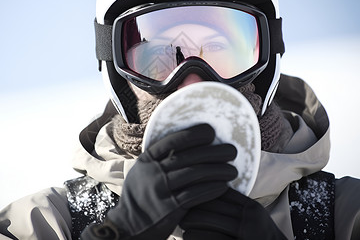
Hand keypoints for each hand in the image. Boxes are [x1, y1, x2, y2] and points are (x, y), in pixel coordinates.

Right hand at [81, 124, 237, 239]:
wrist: (127, 227)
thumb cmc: (139, 198)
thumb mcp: (141, 173)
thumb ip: (158, 161)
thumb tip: (184, 147)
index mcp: (146, 160)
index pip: (172, 141)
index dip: (193, 135)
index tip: (210, 131)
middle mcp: (152, 172)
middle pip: (187, 157)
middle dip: (213, 152)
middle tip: (231, 150)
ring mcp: (160, 190)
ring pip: (194, 174)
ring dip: (217, 170)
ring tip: (232, 170)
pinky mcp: (169, 208)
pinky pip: (195, 195)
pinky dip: (211, 189)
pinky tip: (223, 186)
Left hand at [180, 188, 286, 239]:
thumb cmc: (261, 239)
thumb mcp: (254, 220)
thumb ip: (235, 208)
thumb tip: (206, 195)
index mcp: (251, 207)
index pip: (223, 191)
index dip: (203, 188)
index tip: (186, 188)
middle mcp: (250, 218)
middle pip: (214, 204)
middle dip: (193, 205)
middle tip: (178, 206)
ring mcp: (246, 233)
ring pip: (210, 221)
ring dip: (192, 221)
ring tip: (182, 223)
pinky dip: (197, 237)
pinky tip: (188, 237)